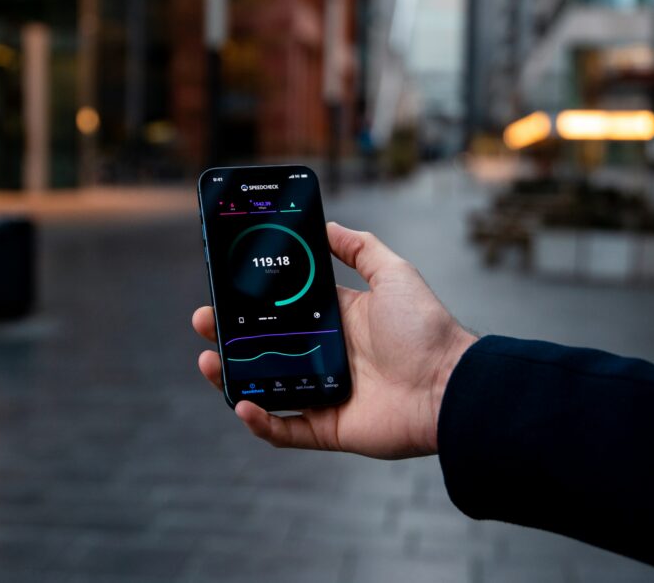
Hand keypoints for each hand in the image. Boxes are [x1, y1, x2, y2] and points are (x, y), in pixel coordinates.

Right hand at [192, 222, 476, 458]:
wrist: (451, 386)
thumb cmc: (426, 329)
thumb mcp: (393, 273)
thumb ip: (360, 248)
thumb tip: (327, 224)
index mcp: (336, 321)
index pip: (283, 310)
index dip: (251, 301)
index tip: (223, 287)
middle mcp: (326, 356)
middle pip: (265, 348)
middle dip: (229, 336)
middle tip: (203, 321)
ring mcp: (324, 393)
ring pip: (265, 388)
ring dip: (232, 378)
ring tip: (210, 360)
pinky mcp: (329, 427)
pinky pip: (285, 430)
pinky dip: (261, 422)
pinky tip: (242, 405)